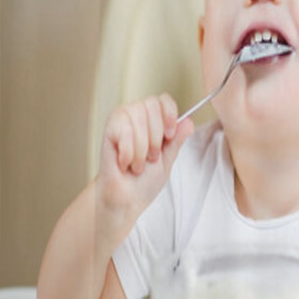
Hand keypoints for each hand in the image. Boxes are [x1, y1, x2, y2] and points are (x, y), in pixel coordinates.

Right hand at [97, 94, 193, 232]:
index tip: (169, 135)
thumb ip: (177, 140)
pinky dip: (128, 152)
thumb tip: (189, 121)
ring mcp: (122, 121)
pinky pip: (123, 130)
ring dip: (141, 147)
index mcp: (155, 121)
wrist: (127, 199)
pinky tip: (125, 163)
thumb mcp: (168, 160)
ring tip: (138, 163)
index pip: (164, 100)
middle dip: (155, 135)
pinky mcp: (109, 130)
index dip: (169, 113)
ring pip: (137, 116)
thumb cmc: (145, 180)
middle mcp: (138, 116)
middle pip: (151, 104)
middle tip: (152, 157)